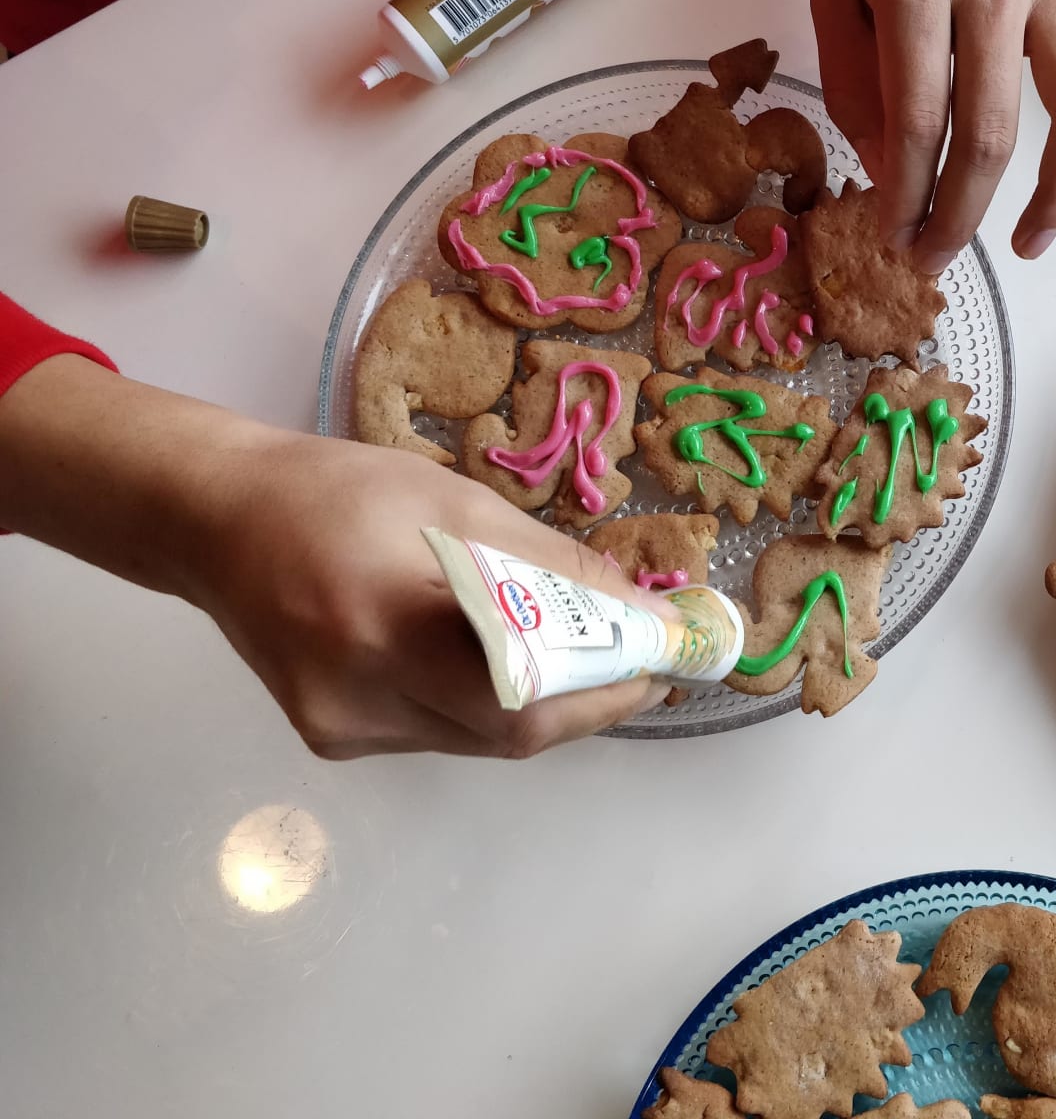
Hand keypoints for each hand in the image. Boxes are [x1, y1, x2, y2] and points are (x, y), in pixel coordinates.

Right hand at [186, 430, 673, 759]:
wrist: (217, 522)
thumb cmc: (336, 492)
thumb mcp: (454, 501)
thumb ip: (547, 562)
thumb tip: (635, 603)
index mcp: (385, 622)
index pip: (522, 689)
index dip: (605, 684)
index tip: (662, 656)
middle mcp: (359, 695)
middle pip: (510, 732)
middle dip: (592, 702)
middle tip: (644, 665)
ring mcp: (345, 727)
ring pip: (482, 741)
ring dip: (549, 707)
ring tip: (593, 660)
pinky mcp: (337, 739)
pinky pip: (444, 735)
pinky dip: (493, 705)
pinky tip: (511, 665)